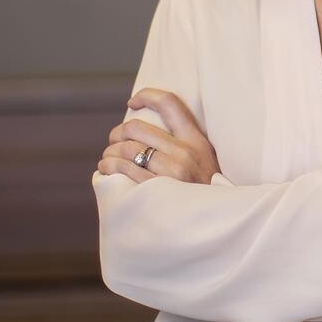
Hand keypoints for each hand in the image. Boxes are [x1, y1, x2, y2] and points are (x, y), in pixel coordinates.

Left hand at [98, 87, 221, 184]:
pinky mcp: (157, 190)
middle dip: (117, 133)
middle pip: (136, 127)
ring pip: (126, 149)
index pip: (170, 103)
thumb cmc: (204, 193)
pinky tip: (106, 171)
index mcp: (197, 141)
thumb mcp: (205, 162)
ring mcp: (171, 172)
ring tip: (107, 161)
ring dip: (109, 154)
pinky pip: (123, 170)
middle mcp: (185, 153)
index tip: (132, 102)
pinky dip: (108, 168)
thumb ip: (184, 146)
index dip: (146, 96)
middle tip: (113, 143)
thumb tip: (146, 132)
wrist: (215, 225)